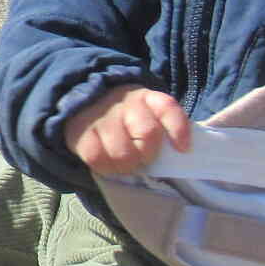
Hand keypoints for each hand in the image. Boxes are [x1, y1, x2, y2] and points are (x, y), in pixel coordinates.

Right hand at [65, 86, 191, 176]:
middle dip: (149, 153)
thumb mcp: (146, 112)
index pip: (167, 107)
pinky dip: (106, 168)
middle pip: (147, 134)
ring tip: (125, 164)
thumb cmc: (125, 117)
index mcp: (146, 98)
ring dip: (127, 166)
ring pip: (123, 153)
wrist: (84, 105)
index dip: (179, 129)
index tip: (183, 149)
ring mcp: (102, 118)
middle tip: (142, 158)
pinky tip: (108, 164)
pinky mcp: (82, 134)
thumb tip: (177, 153)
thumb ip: (162, 127)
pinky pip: (98, 159)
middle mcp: (124, 104)